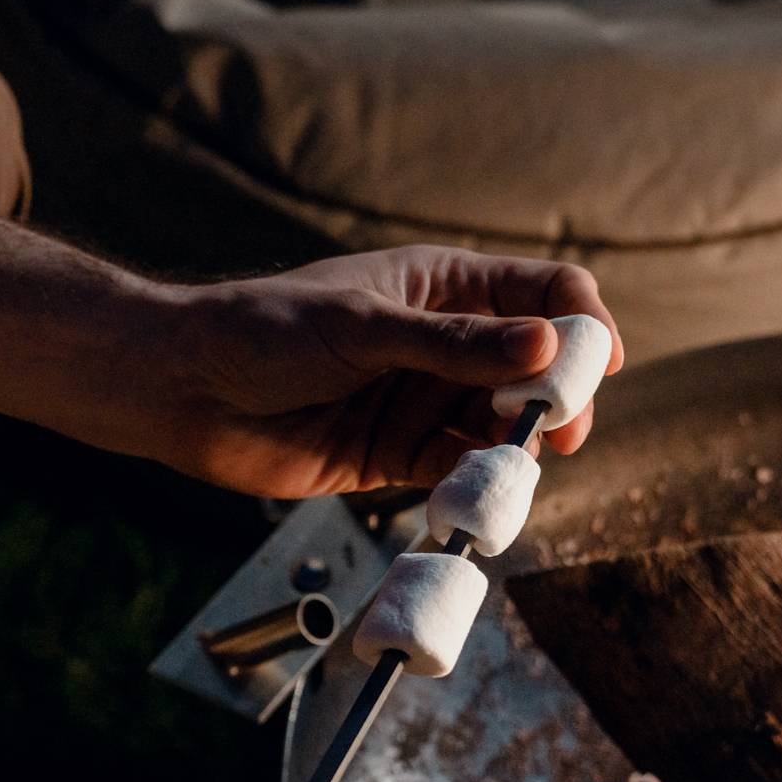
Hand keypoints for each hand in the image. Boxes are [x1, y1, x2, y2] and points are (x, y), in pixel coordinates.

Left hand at [153, 244, 624, 495]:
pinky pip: (460, 470)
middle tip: (556, 430)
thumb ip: (456, 345)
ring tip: (508, 469)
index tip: (598, 365)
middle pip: (536, 367)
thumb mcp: (366, 328)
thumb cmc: (264, 330)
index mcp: (442, 284)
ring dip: (516, 448)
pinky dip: (475, 485)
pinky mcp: (398, 454)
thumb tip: (547, 348)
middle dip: (556, 397)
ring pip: (503, 426)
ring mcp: (423, 398)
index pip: (543, 292)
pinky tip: (468, 496)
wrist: (183, 390)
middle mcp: (444, 341)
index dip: (582, 322)